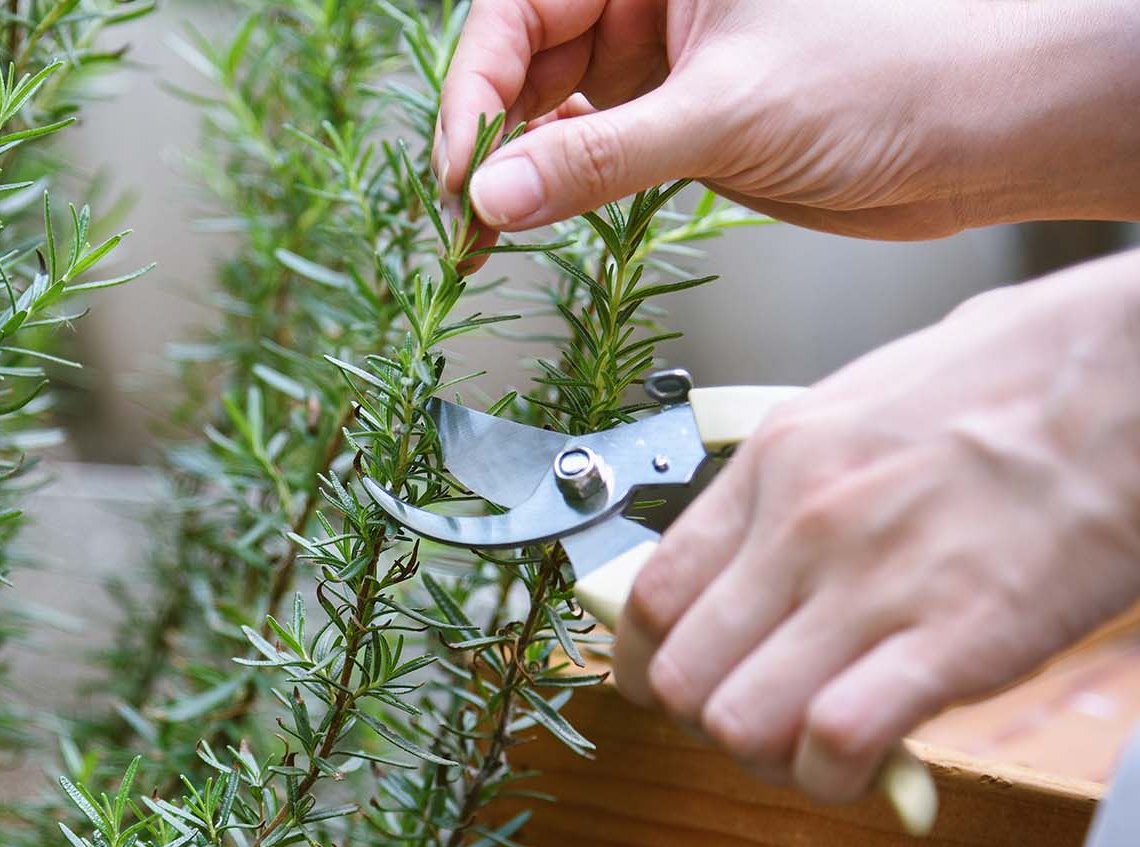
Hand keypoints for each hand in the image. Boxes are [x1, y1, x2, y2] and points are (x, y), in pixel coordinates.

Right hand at [435, 0, 1139, 240]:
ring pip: (553, 107)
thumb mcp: (724, 114)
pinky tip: (537, 215)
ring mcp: (663, 62)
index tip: (463, 165)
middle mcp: (650, 2)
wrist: (979, 138)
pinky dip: (561, 185)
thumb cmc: (890, 76)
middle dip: (488, 133)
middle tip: (465, 211)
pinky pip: (593, 148)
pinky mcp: (681, 120)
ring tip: (487, 230)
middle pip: (525, 57)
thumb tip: (495, 193)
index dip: (477, 85)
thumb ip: (598, 159)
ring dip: (516, 168)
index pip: (522, 8)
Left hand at [613, 249, 1139, 801]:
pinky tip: (864, 763)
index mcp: (773, 463)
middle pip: (683, 677)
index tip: (667, 684)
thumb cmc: (1008, 379)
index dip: (645, 663)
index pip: (651, 596)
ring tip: (811, 745)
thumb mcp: (856, 403)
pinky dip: (836, 775)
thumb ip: (788, 483)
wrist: (1132, 372)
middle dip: (704, 720)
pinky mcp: (956, 638)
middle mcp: (802, 525)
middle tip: (754, 717)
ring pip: (740, 722)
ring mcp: (872, 583)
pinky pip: (837, 741)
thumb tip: (746, 550)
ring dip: (768, 757)